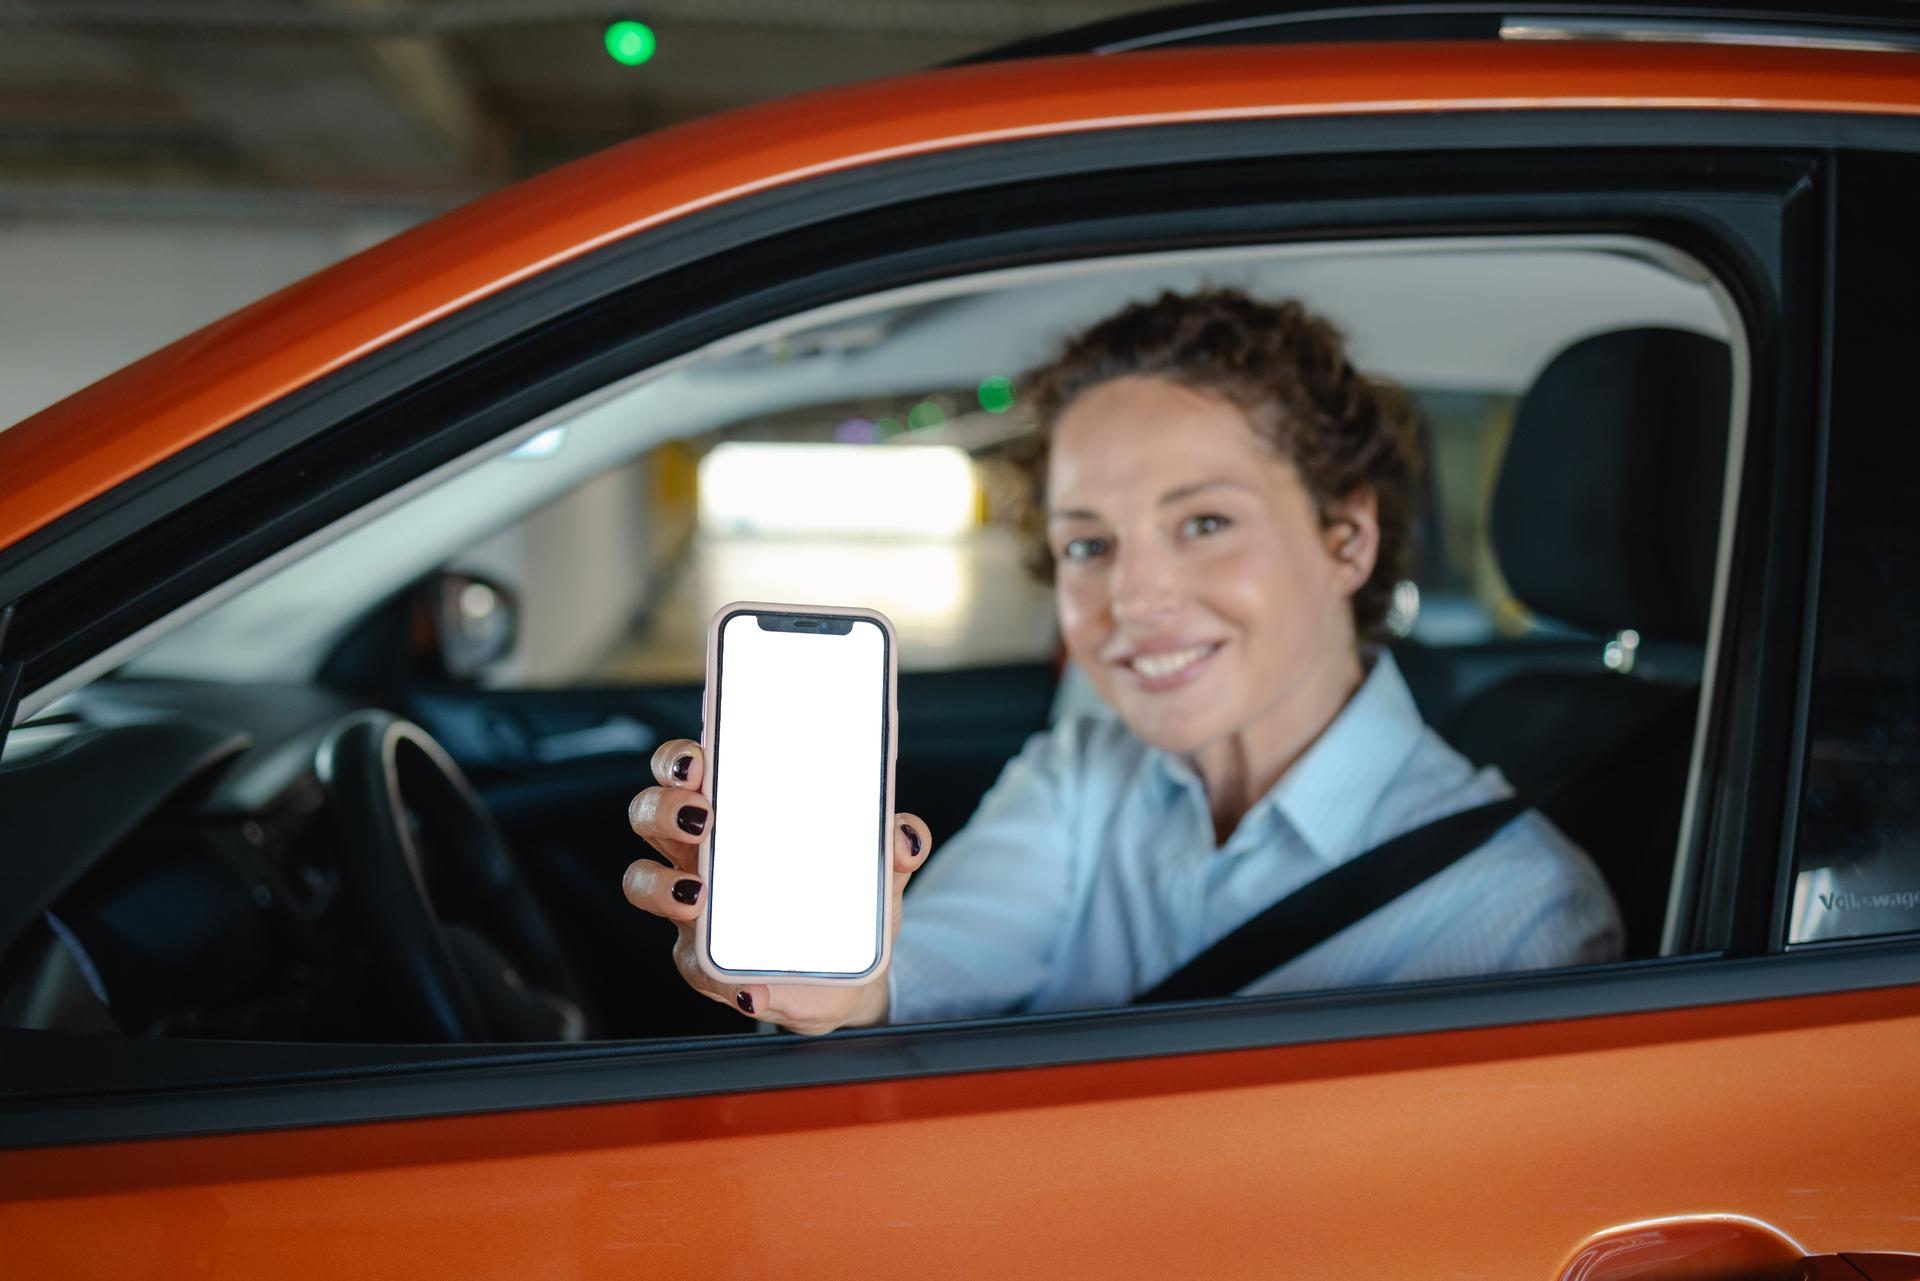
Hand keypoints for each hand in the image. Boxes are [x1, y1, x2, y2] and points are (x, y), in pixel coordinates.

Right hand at [623, 738, 931, 1035]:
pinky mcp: (705, 966)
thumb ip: (898, 844)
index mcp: (736, 815)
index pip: (687, 770)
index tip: (698, 759)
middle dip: (662, 808)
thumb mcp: (878, 869)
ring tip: (698, 897)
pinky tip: (752, 985)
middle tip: (701, 819)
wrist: (846, 979)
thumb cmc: (846, 904)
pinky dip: (719, 977)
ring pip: (643, 882)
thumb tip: (905, 835)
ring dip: (662, 886)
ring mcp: (694, 909)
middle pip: (649, 815)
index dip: (678, 759)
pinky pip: (694, 967)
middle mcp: (701, 854)